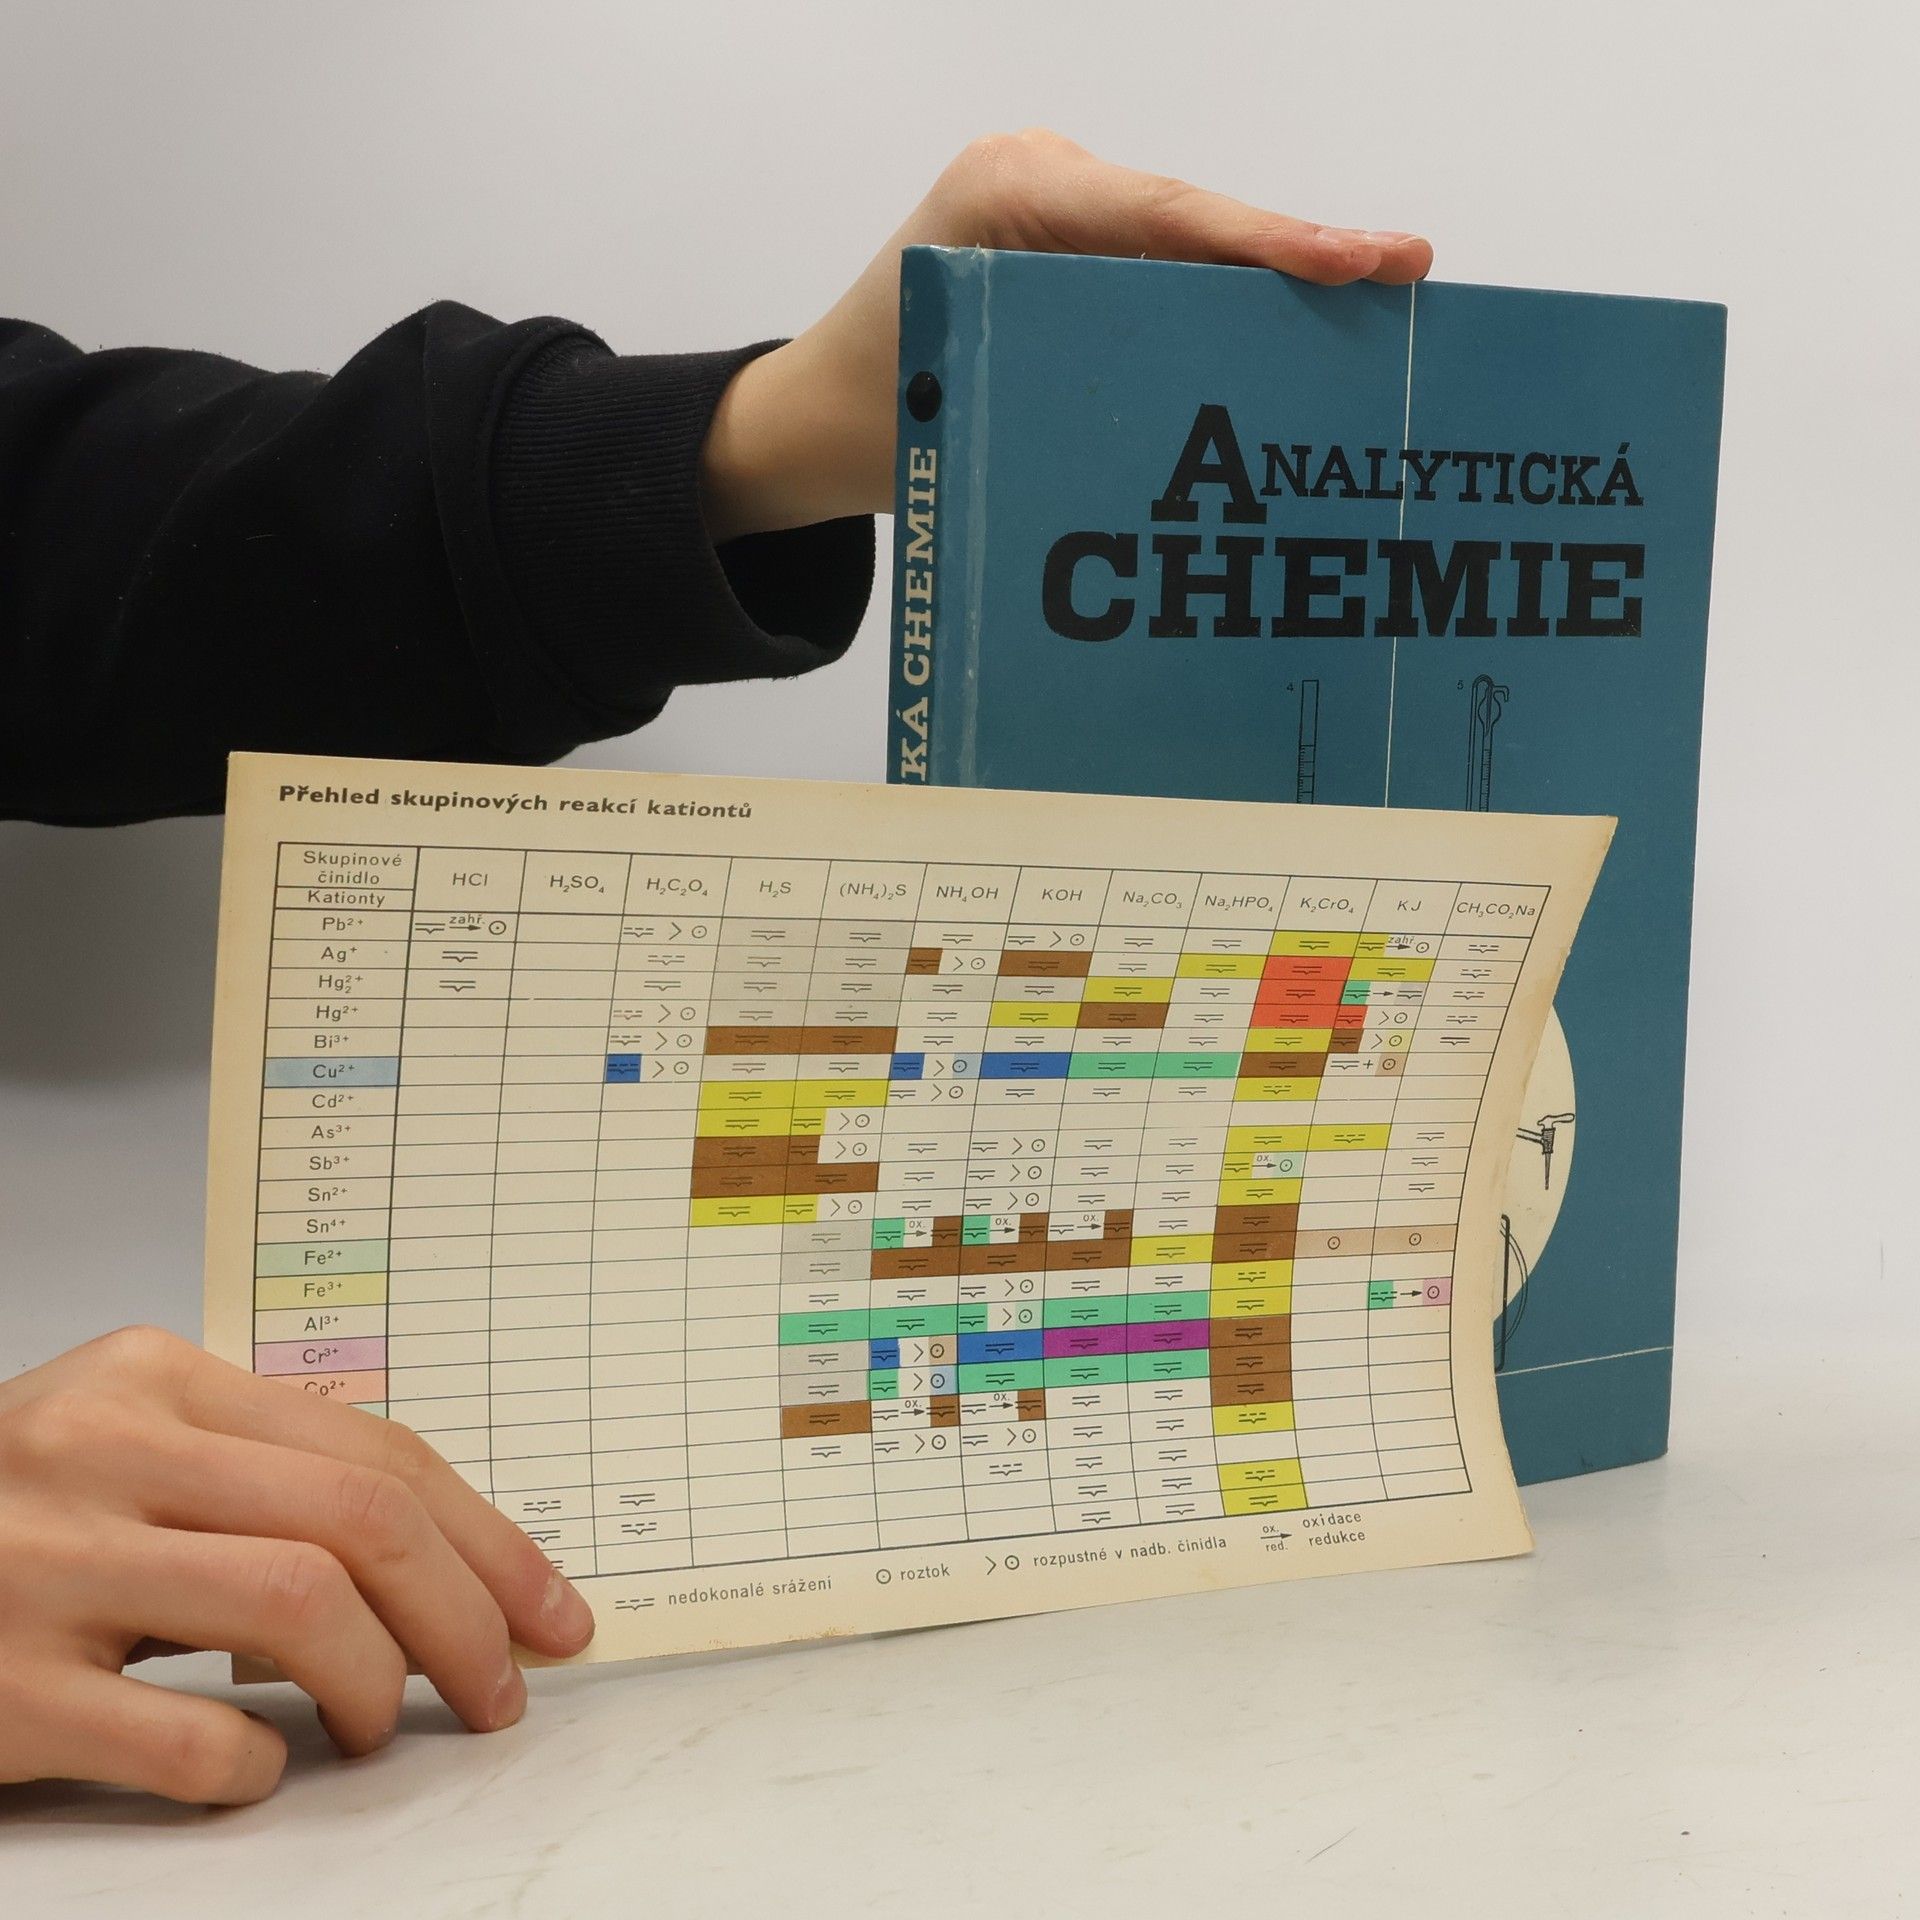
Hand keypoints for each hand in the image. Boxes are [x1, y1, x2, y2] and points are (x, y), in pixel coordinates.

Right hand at [0, 1326, 594, 1804]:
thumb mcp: (124, 1446)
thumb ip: (257, 1476)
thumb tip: (434, 1561)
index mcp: (157, 1378)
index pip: (377, 1452)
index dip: (490, 1540)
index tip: (550, 1612)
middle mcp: (104, 1448)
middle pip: (361, 1521)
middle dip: (469, 1613)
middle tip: (504, 1689)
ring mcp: (44, 1564)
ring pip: (301, 1606)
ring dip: (380, 1682)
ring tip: (382, 1725)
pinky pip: (183, 1738)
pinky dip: (253, 1767)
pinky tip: (255, 1771)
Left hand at [699, 127, 1432, 540]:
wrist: (810, 422)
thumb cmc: (875, 414)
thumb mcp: (971, 402)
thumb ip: (1079, 385)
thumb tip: (1212, 415)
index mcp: (1008, 193)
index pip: (1162, 212)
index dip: (1267, 239)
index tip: (1353, 260)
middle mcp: (1041, 181)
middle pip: (1194, 220)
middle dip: (1297, 254)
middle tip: (1405, 273)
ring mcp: (1059, 212)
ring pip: (1190, 246)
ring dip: (1273, 283)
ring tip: (1378, 302)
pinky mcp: (1070, 252)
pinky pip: (1165, 272)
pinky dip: (1227, 303)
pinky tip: (1299, 332)